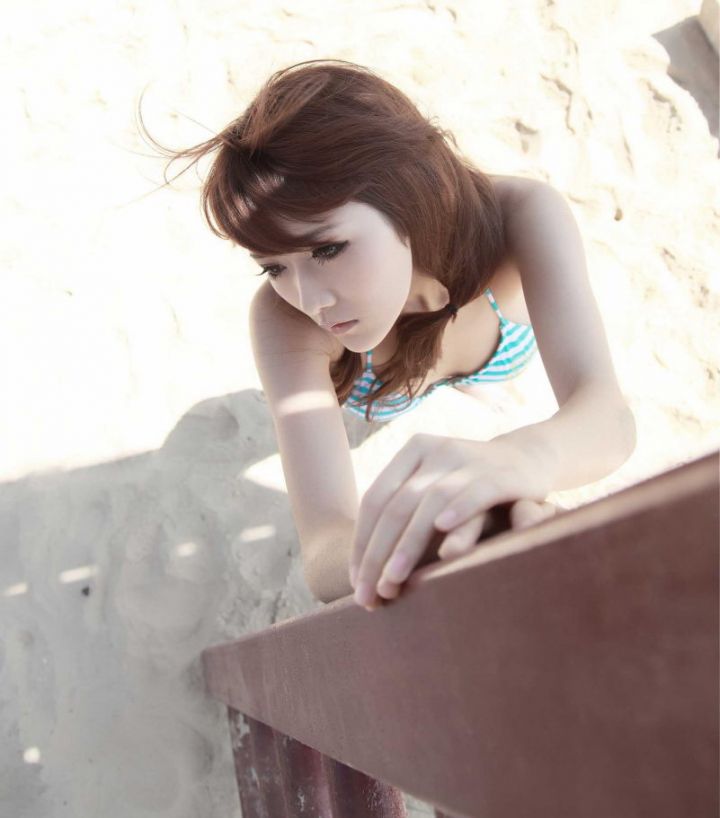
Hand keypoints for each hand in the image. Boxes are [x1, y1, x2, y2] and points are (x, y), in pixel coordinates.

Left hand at [348, 434, 553, 610]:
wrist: (528, 457)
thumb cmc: (469, 487)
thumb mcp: (434, 489)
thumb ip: (404, 515)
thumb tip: (363, 570)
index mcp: (412, 451)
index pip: (375, 500)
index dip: (362, 542)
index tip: (356, 582)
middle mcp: (436, 451)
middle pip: (396, 505)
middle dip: (378, 554)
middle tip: (368, 594)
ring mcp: (469, 459)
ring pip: (430, 503)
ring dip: (409, 545)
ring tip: (393, 580)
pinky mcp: (502, 473)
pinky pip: (477, 494)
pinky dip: (460, 515)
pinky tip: (447, 546)